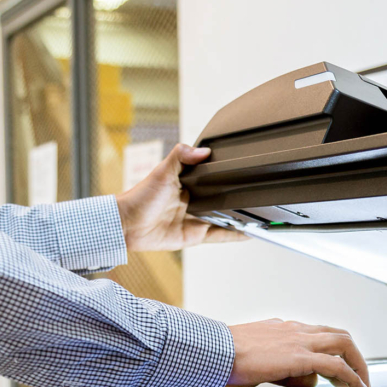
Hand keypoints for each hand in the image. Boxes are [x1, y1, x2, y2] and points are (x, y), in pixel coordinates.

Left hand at [115, 143, 244, 251]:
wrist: (126, 224)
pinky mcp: (195, 236)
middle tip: (257, 194)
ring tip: (260, 215)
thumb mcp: (162, 171)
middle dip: (237, 198)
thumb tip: (204, 151)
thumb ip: (181, 157)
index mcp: (188, 183)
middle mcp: (194, 201)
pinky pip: (218, 236)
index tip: (245, 172)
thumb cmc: (140, 197)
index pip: (213, 178)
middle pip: (221, 199)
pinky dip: (233, 235)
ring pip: (224, 218)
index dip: (227, 176)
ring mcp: (196, 219)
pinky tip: (247, 233)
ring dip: (239, 218)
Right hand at [227, 319, 370, 386]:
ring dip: (357, 365)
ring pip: (343, 344)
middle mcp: (296, 330)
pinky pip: (335, 365)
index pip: (321, 334)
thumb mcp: (260, 359)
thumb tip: (299, 379)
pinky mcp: (299, 356)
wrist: (214, 351)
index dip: (336, 349)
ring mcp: (299, 340)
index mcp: (285, 329)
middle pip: (339, 336)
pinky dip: (351, 377)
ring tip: (361, 385)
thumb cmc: (227, 356)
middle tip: (359, 376)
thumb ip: (282, 366)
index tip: (342, 366)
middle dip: (354, 357)